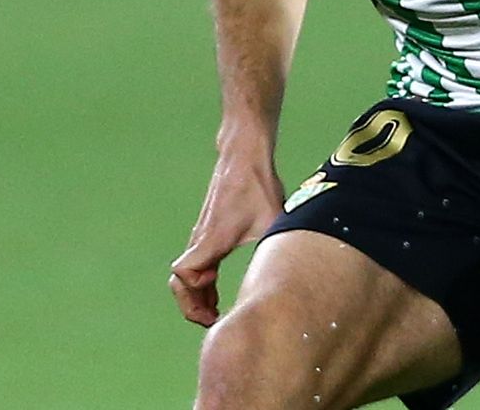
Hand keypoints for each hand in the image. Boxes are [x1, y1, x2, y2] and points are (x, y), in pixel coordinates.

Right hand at [169, 153, 284, 326]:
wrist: (243, 158)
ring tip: (216, 315)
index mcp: (213, 239)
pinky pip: (195, 268)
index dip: (194, 290)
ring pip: (185, 277)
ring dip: (196, 298)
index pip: (183, 273)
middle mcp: (201, 240)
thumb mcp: (273, 218)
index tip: (215, 292)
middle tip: (215, 322)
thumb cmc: (258, 186)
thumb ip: (277, 245)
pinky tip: (216, 296)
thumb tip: (300, 271)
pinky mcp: (206, 235)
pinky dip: (201, 285)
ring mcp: (201, 238)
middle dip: (192, 307)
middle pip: (179, 283)